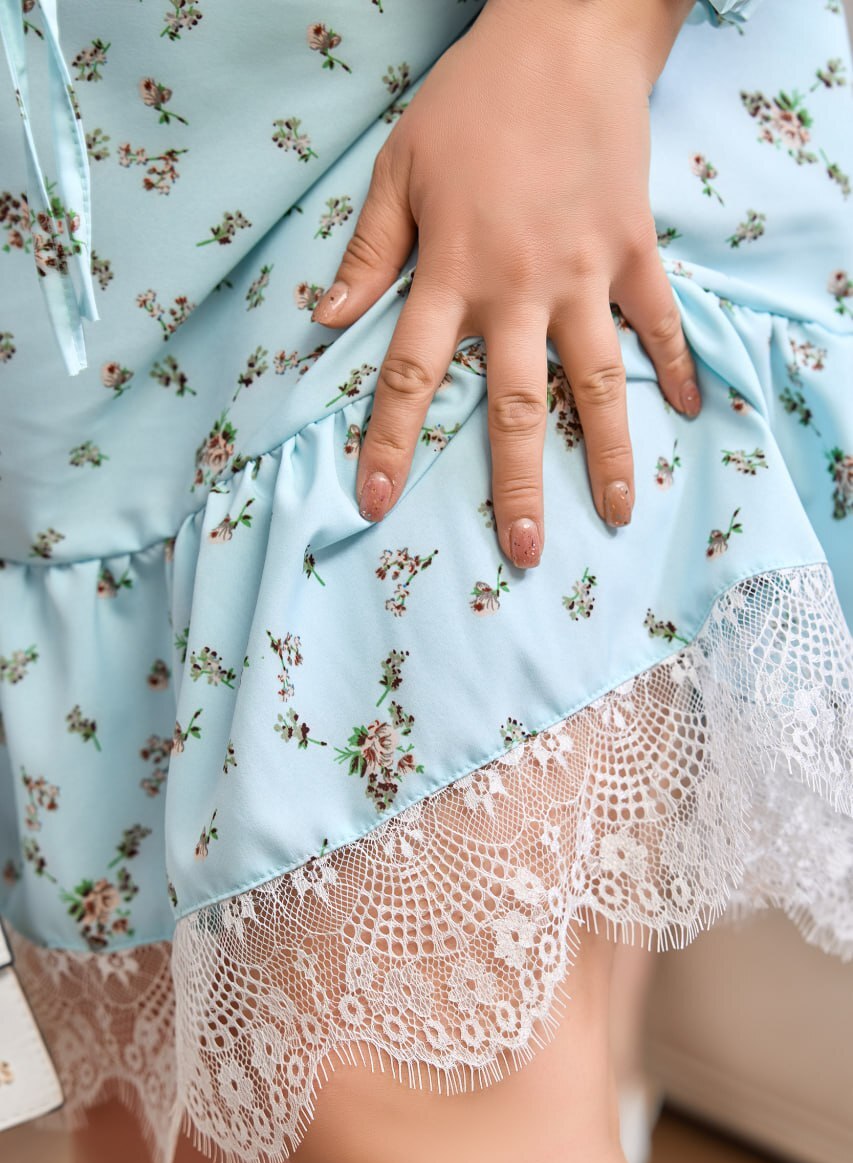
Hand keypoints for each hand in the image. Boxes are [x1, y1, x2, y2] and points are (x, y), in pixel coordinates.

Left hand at [312, 0, 700, 567]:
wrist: (564, 36)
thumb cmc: (471, 103)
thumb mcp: (399, 167)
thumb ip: (368, 251)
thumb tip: (324, 318)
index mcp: (452, 273)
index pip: (408, 377)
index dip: (387, 444)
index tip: (375, 503)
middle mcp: (518, 288)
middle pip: (514, 406)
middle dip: (515, 484)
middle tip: (521, 551)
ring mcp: (584, 274)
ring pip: (597, 382)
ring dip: (609, 453)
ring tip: (618, 513)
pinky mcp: (632, 251)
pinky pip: (659, 321)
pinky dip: (677, 365)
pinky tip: (692, 413)